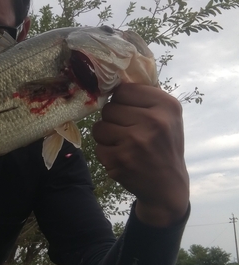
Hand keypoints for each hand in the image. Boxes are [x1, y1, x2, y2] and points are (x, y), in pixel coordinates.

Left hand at [92, 84, 188, 226]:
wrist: (167, 185)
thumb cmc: (163, 145)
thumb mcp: (166, 116)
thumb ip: (143, 97)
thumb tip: (111, 79)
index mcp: (166, 105)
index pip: (123, 90)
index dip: (121, 102)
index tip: (131, 113)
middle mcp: (153, 121)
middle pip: (109, 108)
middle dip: (113, 120)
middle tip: (129, 133)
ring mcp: (135, 141)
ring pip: (99, 127)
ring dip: (107, 137)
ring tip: (125, 145)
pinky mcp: (120, 159)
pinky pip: (98, 146)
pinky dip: (106, 153)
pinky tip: (122, 158)